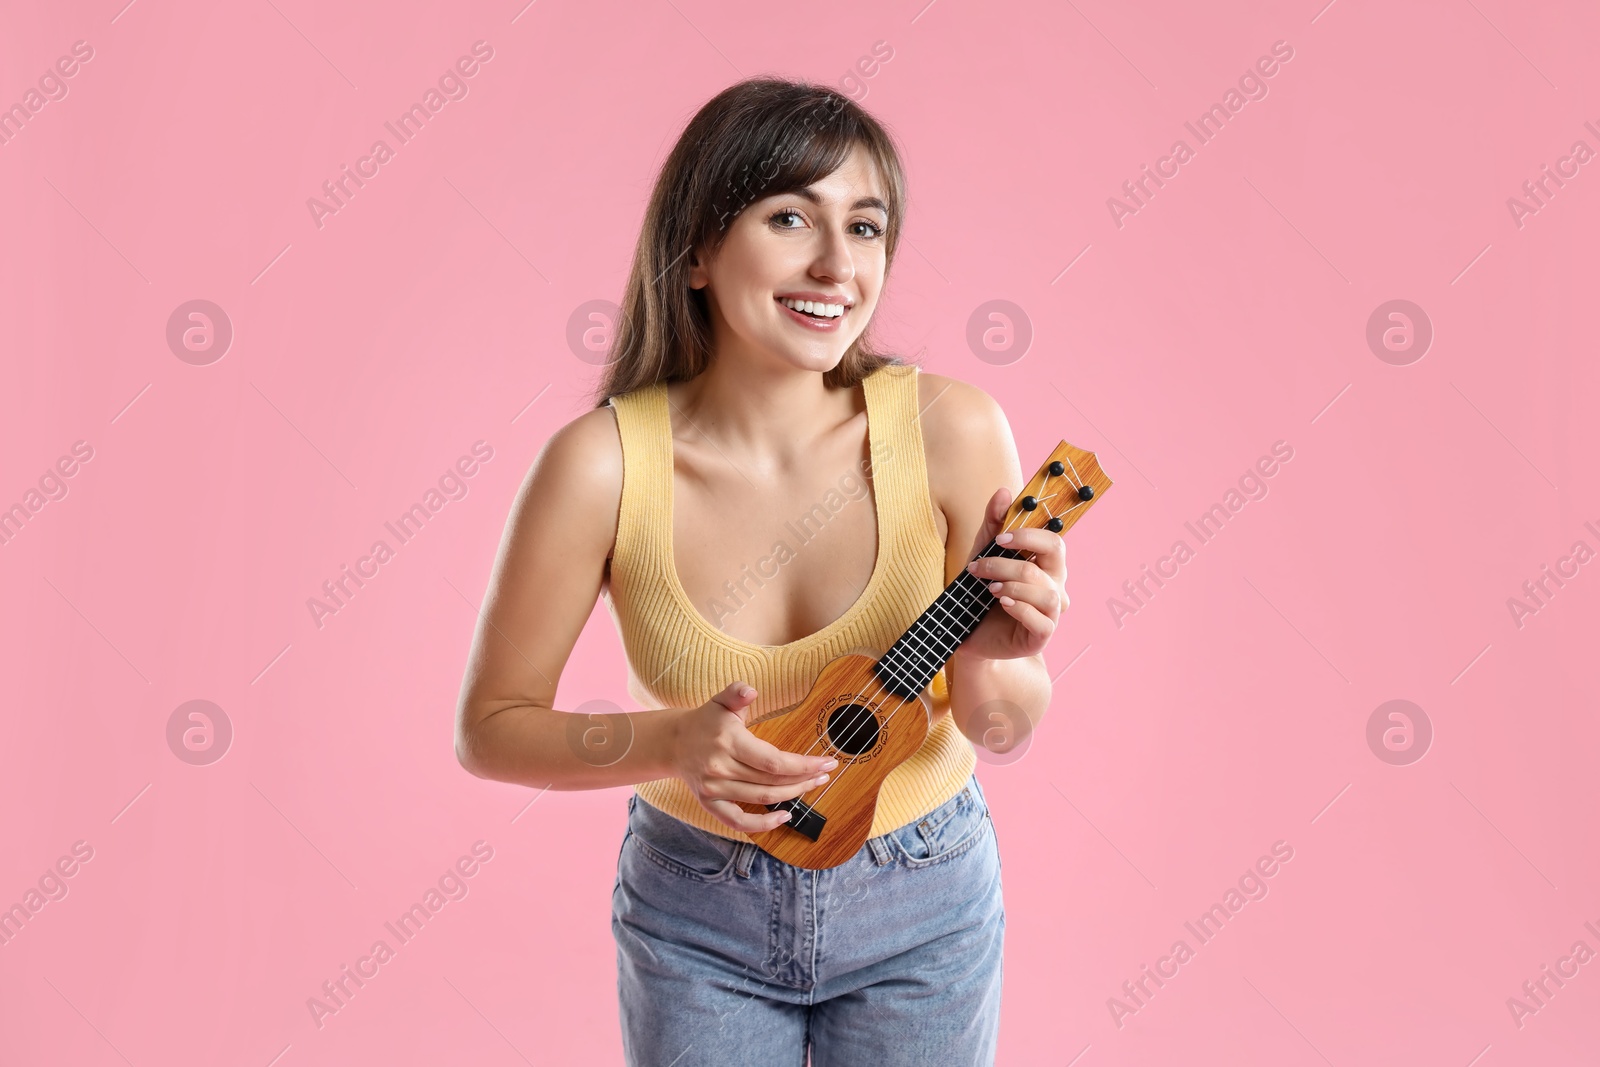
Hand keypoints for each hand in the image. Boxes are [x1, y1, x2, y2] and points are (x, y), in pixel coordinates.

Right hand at [670, 681, 838, 833]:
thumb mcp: (721, 701)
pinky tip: (784, 817)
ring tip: (812, 785)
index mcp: (728, 741)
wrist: (673, 743)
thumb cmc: (705, 721)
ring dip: (792, 795)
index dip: (803, 765)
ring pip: (761, 798)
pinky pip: (738, 821)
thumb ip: (736, 692)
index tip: (826, 761)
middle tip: (825, 773)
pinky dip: (762, 824)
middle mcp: (720, 767)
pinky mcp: (709, 804)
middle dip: (804, 779)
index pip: (773, 761)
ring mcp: (714, 789)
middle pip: (771, 781)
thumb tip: (750, 690)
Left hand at [953, 486, 1068, 663]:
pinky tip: (1002, 603)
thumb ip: (994, 524)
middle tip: (981, 565)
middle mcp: (1054, 586)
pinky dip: (1020, 608)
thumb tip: (1004, 492)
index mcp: (1046, 564)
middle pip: (1054, 558)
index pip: (1054, 540)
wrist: (969, 633)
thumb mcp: (983, 553)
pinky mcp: (1042, 636)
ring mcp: (1051, 612)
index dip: (1029, 535)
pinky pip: (1041, 620)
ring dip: (1012, 584)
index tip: (1000, 537)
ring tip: (990, 588)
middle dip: (1013, 559)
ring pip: (1045, 591)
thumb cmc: (981, 592)